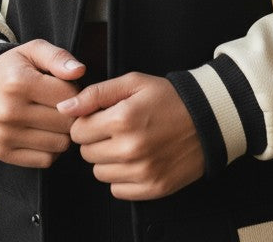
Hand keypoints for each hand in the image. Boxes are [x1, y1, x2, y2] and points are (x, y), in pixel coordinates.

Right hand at [0, 39, 85, 167]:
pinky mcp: (1, 152)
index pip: (69, 96)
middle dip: (72, 113)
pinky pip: (45, 160)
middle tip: (62, 104)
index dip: (76, 91)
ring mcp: (3, 135)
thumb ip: (58, 57)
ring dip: (63, 133)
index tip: (67, 87)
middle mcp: (8, 111)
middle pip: (66, 123)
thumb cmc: (11, 68)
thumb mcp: (33, 51)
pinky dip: (51, 149)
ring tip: (53, 118)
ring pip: (59, 144)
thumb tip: (79, 71)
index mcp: (18, 83)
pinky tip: (44, 133)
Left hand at [59, 73, 204, 199]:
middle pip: (86, 153)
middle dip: (96, 139)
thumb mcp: (133, 82)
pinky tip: (137, 159)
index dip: (87, 121)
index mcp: (123, 119)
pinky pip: (117, 190)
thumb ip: (95, 93)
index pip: (78, 131)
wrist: (208, 118)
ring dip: (108, 159)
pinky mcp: (153, 188)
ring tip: (128, 142)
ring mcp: (143, 171)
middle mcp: (131, 148)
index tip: (101, 117)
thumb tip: (64, 107)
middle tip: (117, 128)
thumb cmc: (169, 98)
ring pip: (99, 173)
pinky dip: (122, 176)